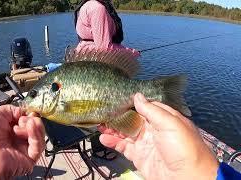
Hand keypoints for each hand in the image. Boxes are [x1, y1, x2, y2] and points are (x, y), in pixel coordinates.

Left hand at [0, 105, 44, 178]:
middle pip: (34, 128)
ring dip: (35, 125)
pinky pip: (38, 146)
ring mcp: (21, 150)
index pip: (26, 121)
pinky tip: (30, 126)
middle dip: (32, 119)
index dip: (29, 114)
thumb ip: (13, 110)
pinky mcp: (27, 160)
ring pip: (38, 136)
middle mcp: (14, 140)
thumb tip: (24, 111)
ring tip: (25, 122)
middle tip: (24, 117)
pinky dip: (36, 134)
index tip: (29, 110)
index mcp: (6, 130)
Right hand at [99, 93, 218, 179]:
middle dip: (118, 115)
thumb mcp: (171, 124)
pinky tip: (103, 137)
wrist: (187, 179)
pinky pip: (123, 146)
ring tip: (99, 123)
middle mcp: (153, 129)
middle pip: (132, 119)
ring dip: (112, 128)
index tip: (116, 97)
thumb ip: (152, 110)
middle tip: (103, 110)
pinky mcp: (138, 156)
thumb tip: (137, 95)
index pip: (144, 106)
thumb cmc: (185, 149)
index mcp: (163, 119)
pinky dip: (112, 141)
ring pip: (125, 132)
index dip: (130, 102)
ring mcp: (145, 143)